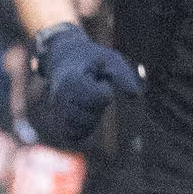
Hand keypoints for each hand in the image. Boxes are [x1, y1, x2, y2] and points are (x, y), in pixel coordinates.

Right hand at [31, 21, 142, 143]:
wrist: (65, 59)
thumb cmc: (92, 59)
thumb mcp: (110, 59)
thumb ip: (123, 75)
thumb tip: (135, 95)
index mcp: (72, 79)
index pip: (96, 98)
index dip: (104, 91)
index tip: (101, 81)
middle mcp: (61, 97)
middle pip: (88, 116)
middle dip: (98, 106)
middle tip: (94, 91)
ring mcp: (57, 110)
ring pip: (79, 128)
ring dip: (92, 119)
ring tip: (90, 102)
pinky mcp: (58, 121)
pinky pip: (72, 135)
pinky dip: (83, 130)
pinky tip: (88, 114)